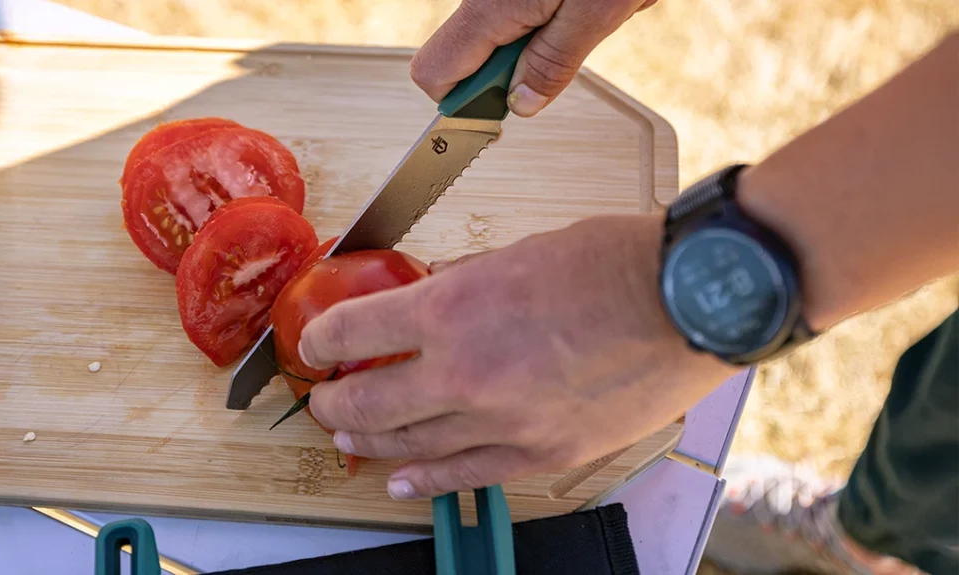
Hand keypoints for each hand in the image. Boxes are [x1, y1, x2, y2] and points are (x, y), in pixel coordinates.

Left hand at [298, 214, 736, 498]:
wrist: (684, 301)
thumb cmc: (611, 263)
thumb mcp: (518, 252)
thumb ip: (465, 279)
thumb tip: (437, 288)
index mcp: (450, 309)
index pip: (354, 331)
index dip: (323, 340)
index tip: (317, 344)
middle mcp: (464, 374)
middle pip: (368, 401)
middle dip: (333, 401)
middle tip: (324, 399)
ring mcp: (502, 422)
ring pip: (408, 446)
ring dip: (368, 441)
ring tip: (349, 436)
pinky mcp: (541, 453)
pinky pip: (466, 475)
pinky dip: (426, 480)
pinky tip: (401, 481)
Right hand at [410, 0, 658, 116]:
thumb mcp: (595, 12)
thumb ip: (553, 63)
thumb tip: (520, 105)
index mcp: (490, 8)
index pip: (435, 73)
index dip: (464, 104)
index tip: (501, 113)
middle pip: (467, 59)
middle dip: (514, 70)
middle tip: (562, 55)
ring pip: (500, 38)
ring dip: (542, 44)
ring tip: (585, 16)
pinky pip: (522, 15)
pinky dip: (554, 20)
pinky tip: (583, 4)